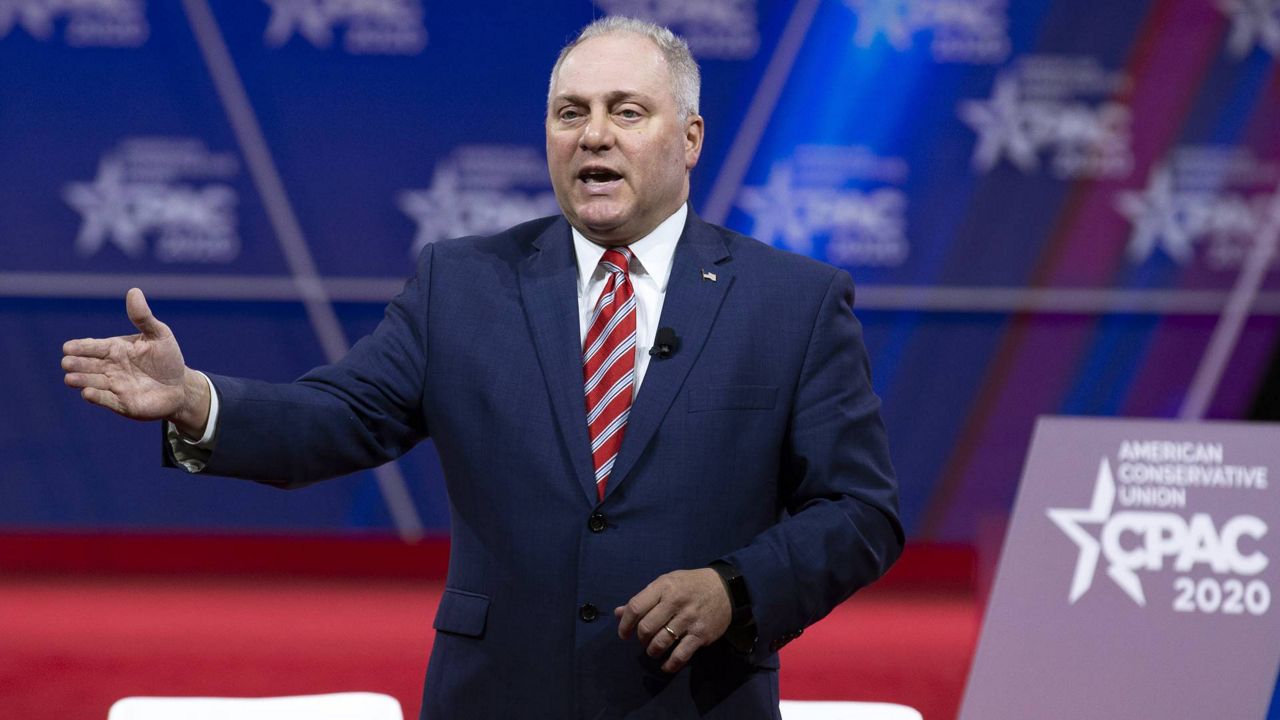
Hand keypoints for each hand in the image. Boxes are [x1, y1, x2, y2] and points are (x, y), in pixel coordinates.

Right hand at [62, 288, 209, 435]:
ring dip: (82, 380)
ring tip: (70, 378)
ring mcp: (115, 386)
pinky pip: (107, 400)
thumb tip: (134, 291)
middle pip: (88, 365)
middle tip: (67, 362)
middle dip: (77, 364)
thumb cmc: (167, 358)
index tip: (68, 347)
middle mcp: (110, 368)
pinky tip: (87, 393)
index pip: (93, 346)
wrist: (180, 386)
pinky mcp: (123, 404)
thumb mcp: (159, 335)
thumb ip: (143, 317)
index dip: (81, 347)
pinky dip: (97, 397)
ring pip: (93, 382)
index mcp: (115, 349)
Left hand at [615, 568, 731, 673]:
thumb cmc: (690, 585)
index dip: (625, 624)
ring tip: (654, 650)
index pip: (635, 607)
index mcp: (663, 587)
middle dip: (641, 639)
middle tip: (644, 640)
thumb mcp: (666, 583)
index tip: (624, 634)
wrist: (725, 588)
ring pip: (661, 643)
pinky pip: (680, 655)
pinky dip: (670, 665)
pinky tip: (666, 666)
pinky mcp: (701, 634)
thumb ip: (643, 599)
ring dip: (652, 651)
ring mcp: (689, 619)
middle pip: (646, 628)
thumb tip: (618, 613)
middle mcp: (675, 601)